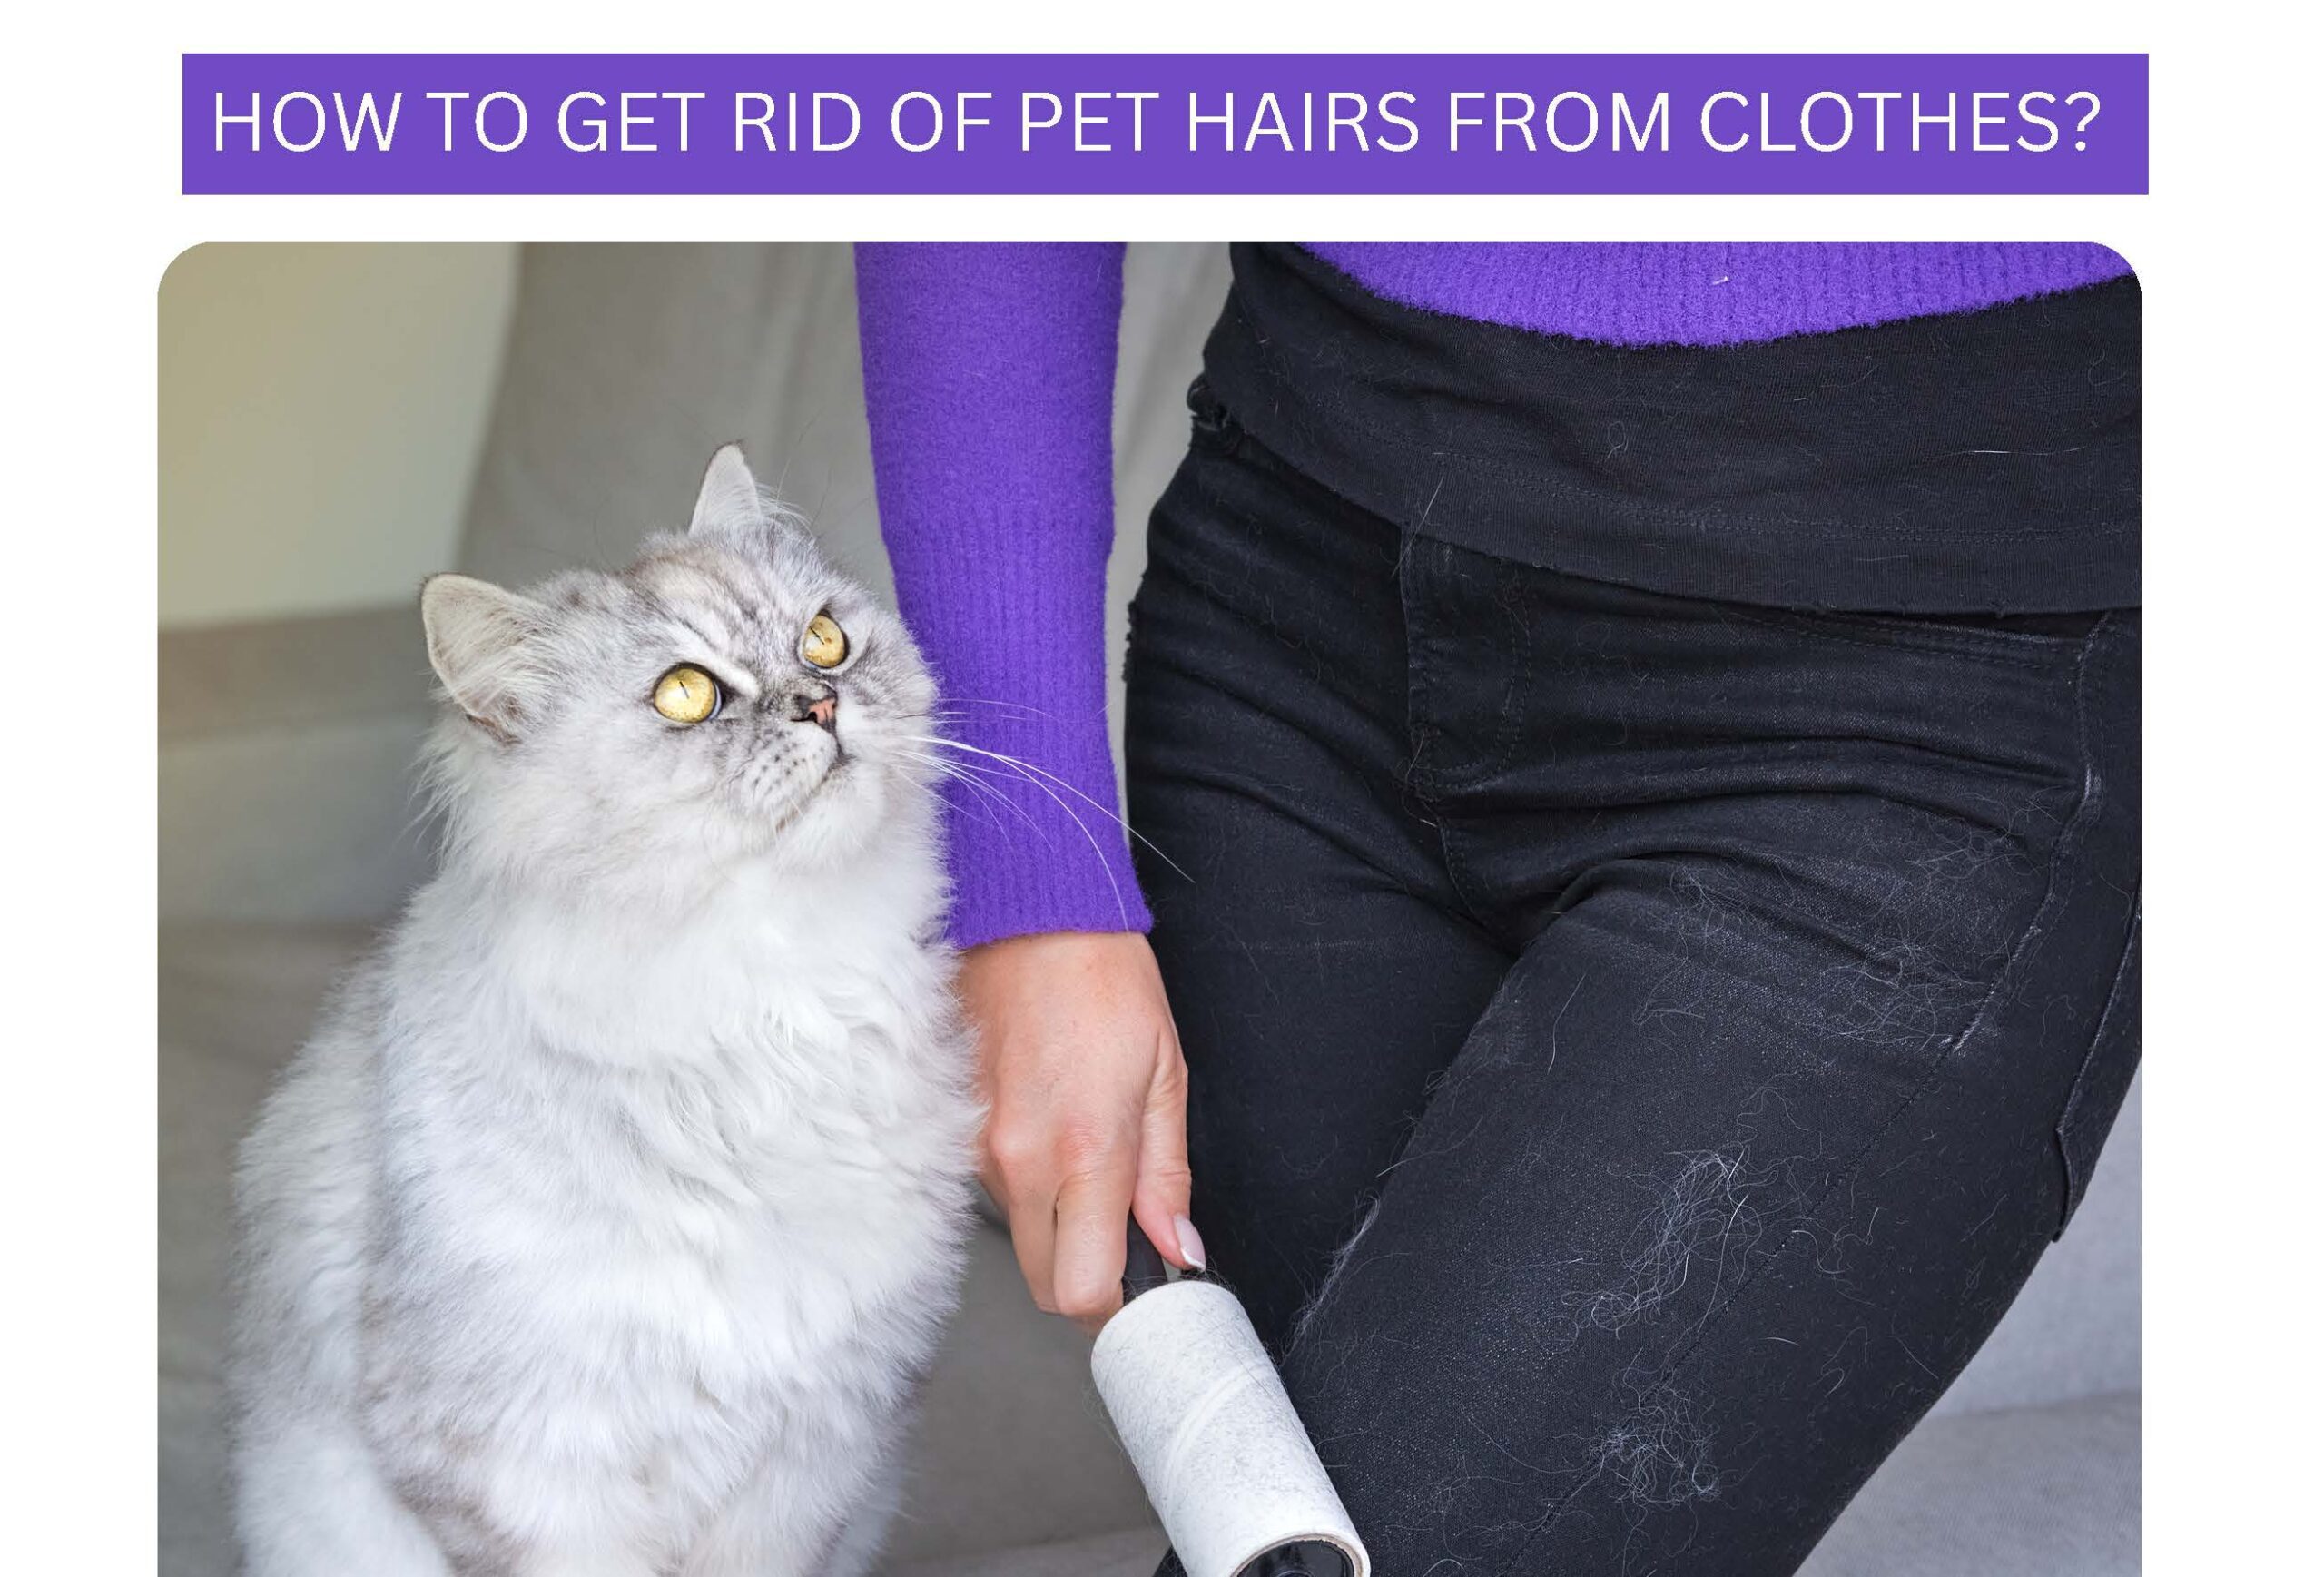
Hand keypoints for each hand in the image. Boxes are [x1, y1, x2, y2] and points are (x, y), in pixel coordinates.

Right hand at [958, 931, 1200, 1329]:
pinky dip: (1029, 1185)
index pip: (1084, 1290)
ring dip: (1058, 1225)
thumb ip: (1167, 1175)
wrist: (1027, 913)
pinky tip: (1051, 1128)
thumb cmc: (1102, 980)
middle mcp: (1020, 1162)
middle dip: (1089, 1274)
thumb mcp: (1165, 1073)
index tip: (1146, 1281)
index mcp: (1085, 1151)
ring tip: (1088, 1156)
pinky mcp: (956, 1131)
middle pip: (1048, 1280)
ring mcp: (979, 1149)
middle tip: (1125, 1232)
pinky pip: (996, 1191)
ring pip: (1022, 1236)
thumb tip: (1178, 1249)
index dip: (1119, 1301)